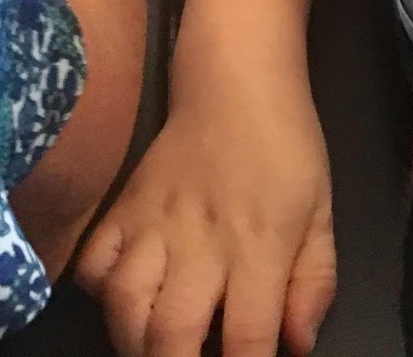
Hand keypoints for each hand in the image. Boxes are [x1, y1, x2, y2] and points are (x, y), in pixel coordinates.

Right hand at [76, 82, 336, 356]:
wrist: (234, 82)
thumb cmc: (285, 148)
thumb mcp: (320, 213)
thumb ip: (314, 282)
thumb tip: (296, 347)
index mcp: (258, 246)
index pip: (246, 338)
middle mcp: (200, 242)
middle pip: (171, 335)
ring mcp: (152, 224)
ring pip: (123, 307)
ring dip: (135, 342)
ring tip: (156, 345)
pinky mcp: (121, 208)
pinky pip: (91, 264)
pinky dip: (99, 292)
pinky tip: (125, 295)